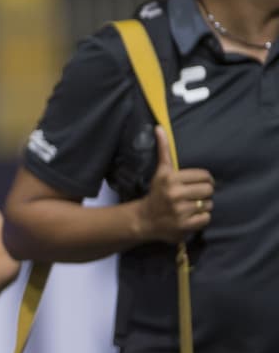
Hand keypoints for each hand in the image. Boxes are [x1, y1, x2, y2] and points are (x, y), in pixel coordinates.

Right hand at [137, 126, 213, 242]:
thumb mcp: (161, 171)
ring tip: (191, 207)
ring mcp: (179, 211)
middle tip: (194, 196)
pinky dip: (201, 219)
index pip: (205, 176)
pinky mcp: (184, 225)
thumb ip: (164, 150)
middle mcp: (175, 194)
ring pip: (209, 204)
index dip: (204, 180)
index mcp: (171, 178)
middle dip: (204, 193)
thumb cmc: (157, 193)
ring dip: (203, 206)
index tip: (197, 184)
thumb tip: (159, 127)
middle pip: (209, 190)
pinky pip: (206, 218)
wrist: (144, 219)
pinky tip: (191, 217)